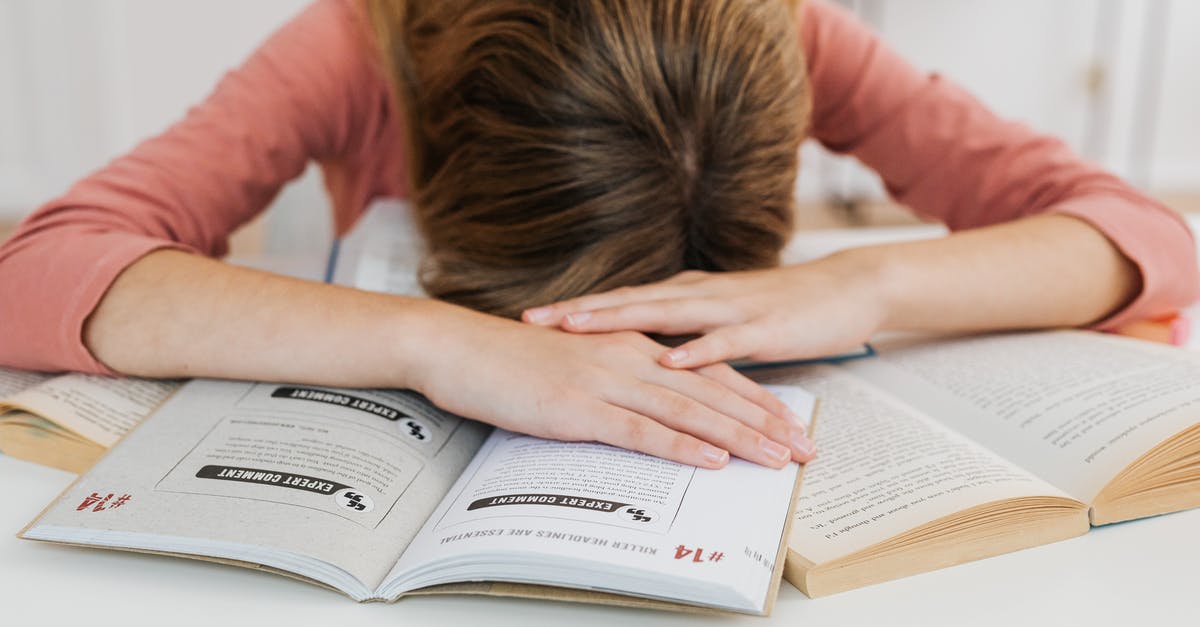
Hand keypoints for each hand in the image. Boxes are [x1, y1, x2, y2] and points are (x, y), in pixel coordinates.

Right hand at [409, 303, 814, 468]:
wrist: (460, 347)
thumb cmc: (512, 360)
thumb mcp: (577, 365)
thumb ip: (616, 381)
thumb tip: (646, 408)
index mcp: (632, 346)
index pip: (707, 373)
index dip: (753, 399)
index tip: (788, 422)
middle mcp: (630, 358)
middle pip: (712, 391)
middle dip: (764, 421)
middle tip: (804, 447)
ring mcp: (607, 381)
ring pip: (689, 411)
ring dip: (738, 436)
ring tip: (778, 458)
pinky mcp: (581, 406)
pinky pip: (641, 429)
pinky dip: (681, 446)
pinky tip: (712, 460)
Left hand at [520, 254, 886, 369]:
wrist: (848, 289)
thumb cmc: (782, 308)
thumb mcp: (721, 317)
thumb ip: (683, 329)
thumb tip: (642, 351)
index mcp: (687, 294)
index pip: (621, 301)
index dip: (576, 309)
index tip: (531, 318)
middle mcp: (700, 295)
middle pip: (628, 302)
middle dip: (579, 312)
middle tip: (533, 319)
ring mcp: (730, 309)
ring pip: (665, 313)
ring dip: (619, 319)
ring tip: (578, 327)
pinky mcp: (764, 328)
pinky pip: (725, 340)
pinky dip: (696, 349)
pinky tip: (669, 358)